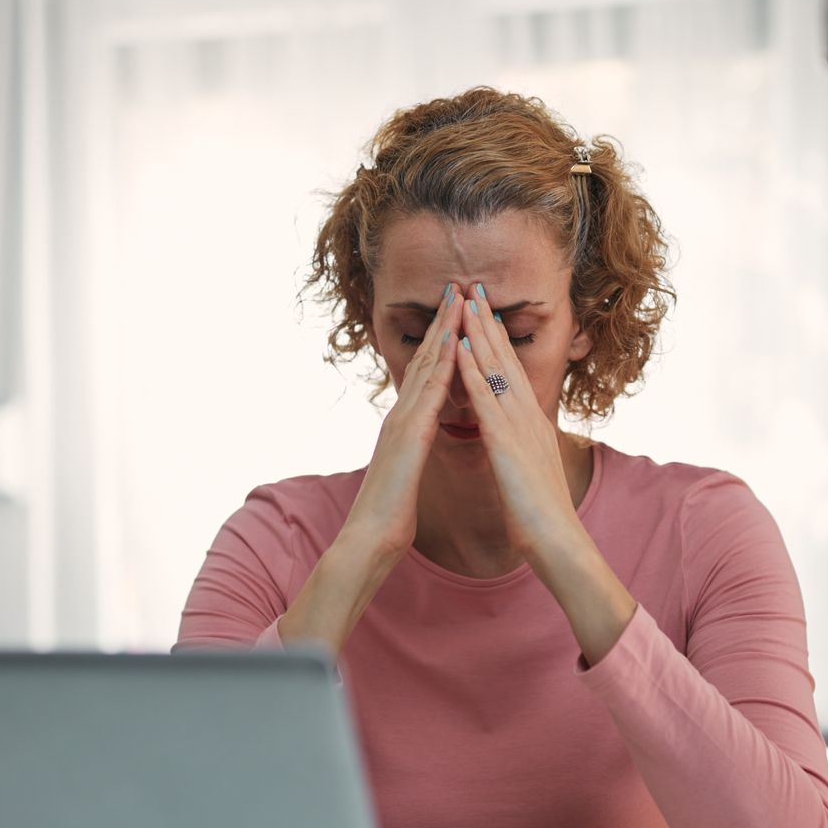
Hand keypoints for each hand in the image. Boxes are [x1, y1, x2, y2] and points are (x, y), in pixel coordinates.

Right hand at [338, 283, 462, 558]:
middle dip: (441, 322)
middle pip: (424, 359)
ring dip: (443, 330)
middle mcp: (401, 415)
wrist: (369, 540)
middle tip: (457, 288)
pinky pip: (429, 393)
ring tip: (458, 299)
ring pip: (426, 366)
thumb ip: (413, 450)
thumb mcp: (407, 473)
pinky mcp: (408, 435)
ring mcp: (402, 421)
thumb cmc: (390, 514)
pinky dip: (442, 365)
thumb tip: (419, 441)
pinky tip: (454, 342)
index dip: (440, 341)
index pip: (426, 374)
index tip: (455, 314)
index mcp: (405, 424)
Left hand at [451, 284, 585, 564]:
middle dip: (489, 324)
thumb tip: (518, 445)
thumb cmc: (544, 519)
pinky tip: (463, 349)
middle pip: (507, 362)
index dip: (499, 343)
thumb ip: (524, 453)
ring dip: (480, 334)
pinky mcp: (507, 443)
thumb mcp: (532, 475)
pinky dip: (475, 372)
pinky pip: (487, 400)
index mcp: (531, 426)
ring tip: (466, 302)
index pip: (513, 374)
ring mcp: (520, 427)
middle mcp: (529, 418)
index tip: (486, 314)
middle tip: (475, 289)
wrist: (559, 544)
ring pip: (498, 371)